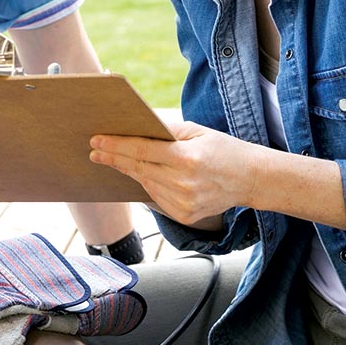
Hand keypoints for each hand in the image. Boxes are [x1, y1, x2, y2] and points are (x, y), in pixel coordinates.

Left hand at [90, 121, 263, 227]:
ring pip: (145, 184)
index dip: (117, 146)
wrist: (250, 179)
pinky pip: (156, 198)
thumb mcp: (198, 132)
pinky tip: (138, 174)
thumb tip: (136, 128)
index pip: (142, 151)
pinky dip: (146, 185)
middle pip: (139, 169)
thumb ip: (167, 131)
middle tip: (95, 151)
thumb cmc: (223, 149)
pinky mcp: (184, 216)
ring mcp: (184, 203)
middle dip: (114, 159)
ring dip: (128, 172)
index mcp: (187, 158)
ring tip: (112, 159)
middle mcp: (184, 184)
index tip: (97, 141)